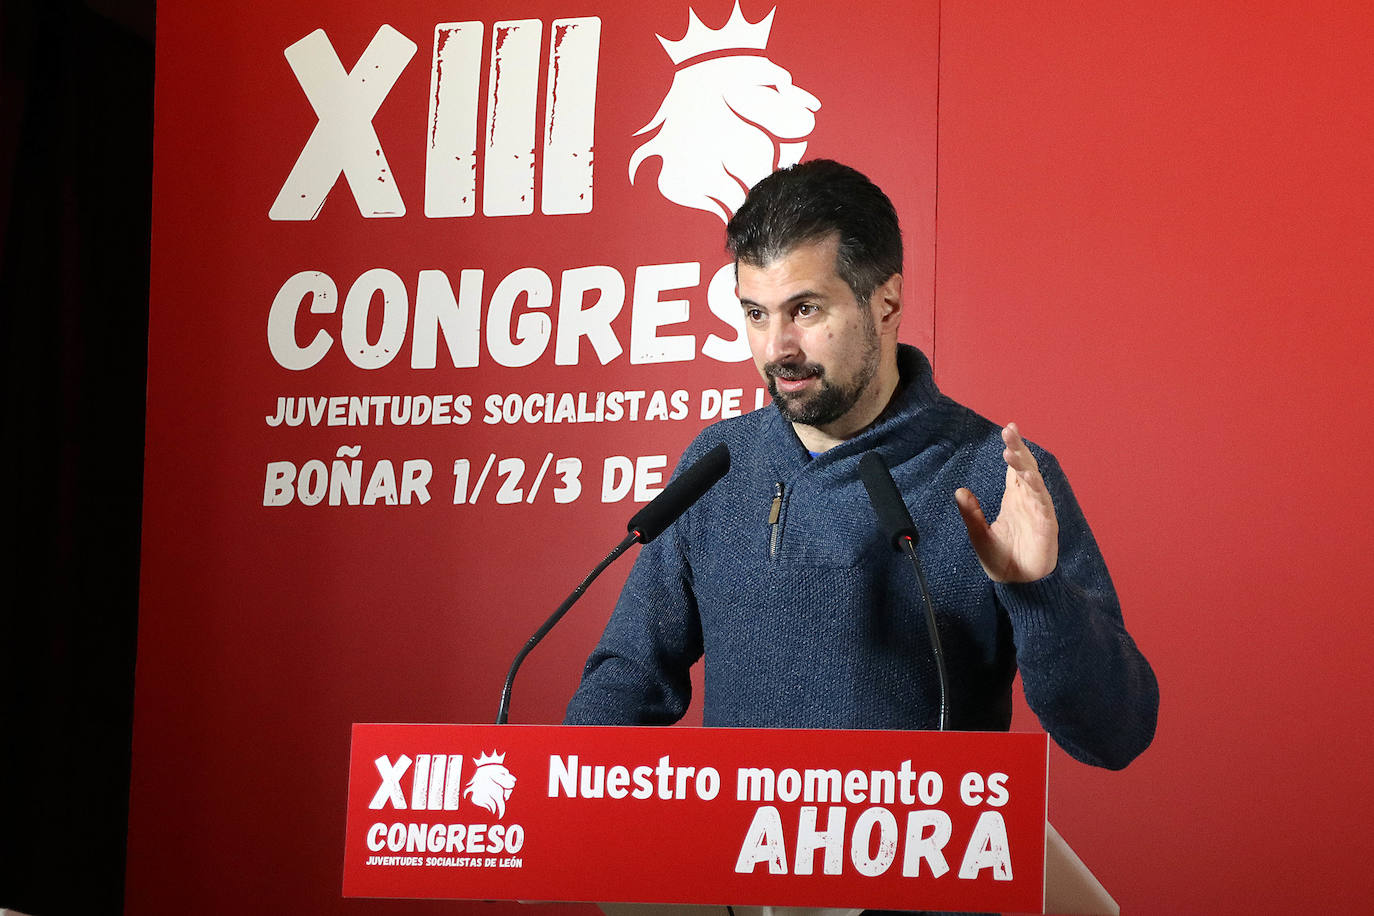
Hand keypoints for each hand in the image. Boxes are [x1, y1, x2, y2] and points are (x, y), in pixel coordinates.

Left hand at [955, 423, 1058, 582]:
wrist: (1016, 585)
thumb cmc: (1001, 559)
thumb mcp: (978, 533)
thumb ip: (971, 512)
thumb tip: (960, 490)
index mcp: (1014, 500)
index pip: (1014, 468)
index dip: (1013, 449)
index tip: (1008, 429)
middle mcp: (1028, 501)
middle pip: (1025, 468)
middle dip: (1018, 449)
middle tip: (1009, 430)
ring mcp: (1039, 511)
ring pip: (1034, 482)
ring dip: (1024, 466)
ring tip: (1011, 452)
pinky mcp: (1046, 525)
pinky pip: (1043, 503)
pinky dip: (1037, 489)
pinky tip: (1028, 477)